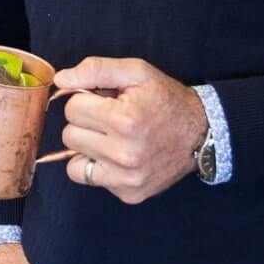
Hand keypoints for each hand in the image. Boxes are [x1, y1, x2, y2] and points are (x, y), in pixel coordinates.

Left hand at [54, 57, 206, 203]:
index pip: (72, 109)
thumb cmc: (165, 99)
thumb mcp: (134, 72)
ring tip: (110, 138)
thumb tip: (61, 80)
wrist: (202, 133)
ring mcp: (127, 178)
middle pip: (69, 135)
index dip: (85, 100)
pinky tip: (115, 155)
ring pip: (73, 161)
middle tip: (108, 119)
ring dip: (87, 146)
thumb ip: (94, 70)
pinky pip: (88, 179)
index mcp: (123, 120)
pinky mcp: (129, 194)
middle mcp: (124, 154)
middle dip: (84, 123)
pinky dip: (95, 166)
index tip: (103, 101)